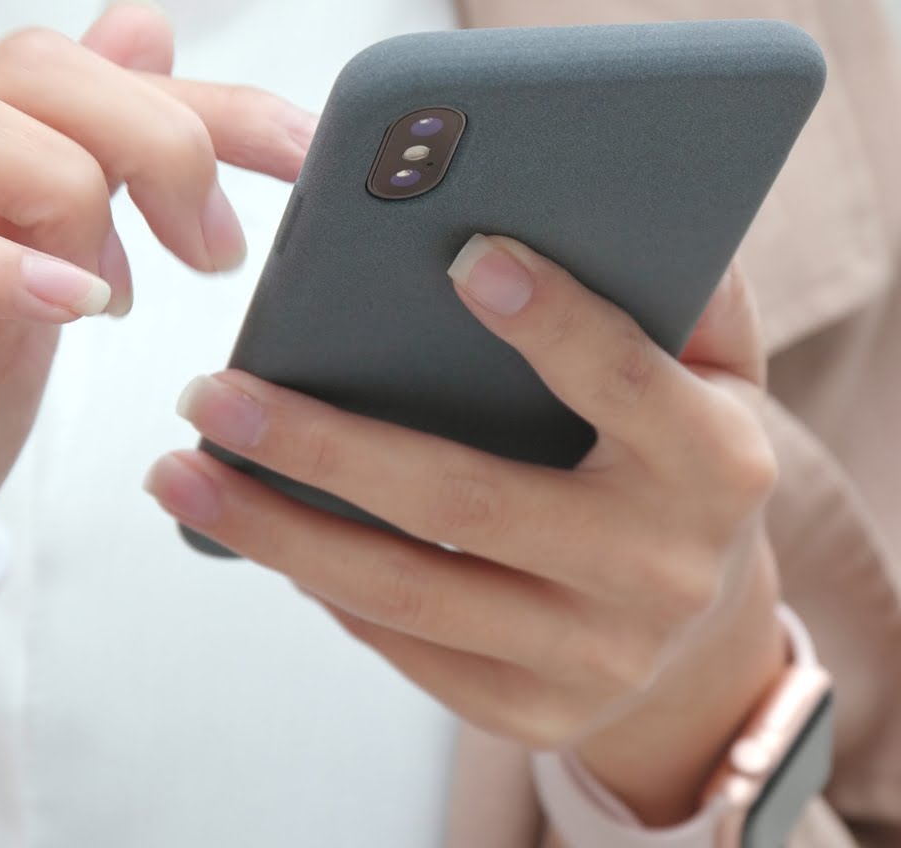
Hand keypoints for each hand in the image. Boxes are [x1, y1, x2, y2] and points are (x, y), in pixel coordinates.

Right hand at [0, 1, 315, 837]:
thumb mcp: (34, 294)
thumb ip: (85, 169)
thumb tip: (146, 31)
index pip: (77, 73)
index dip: (209, 102)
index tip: (308, 155)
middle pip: (25, 68)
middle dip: (161, 136)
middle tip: (218, 251)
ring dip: (76, 192)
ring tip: (126, 296)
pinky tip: (71, 312)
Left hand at [151, 235, 788, 824]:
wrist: (709, 639)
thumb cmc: (684, 453)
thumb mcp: (719, 368)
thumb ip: (684, 283)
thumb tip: (612, 187)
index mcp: (720, 461)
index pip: (625, 382)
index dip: (550, 320)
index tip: (460, 252)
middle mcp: (664, 569)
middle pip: (469, 502)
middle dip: (326, 447)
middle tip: (211, 391)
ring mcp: (598, 656)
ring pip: (410, 592)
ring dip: (278, 533)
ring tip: (180, 474)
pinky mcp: (538, 713)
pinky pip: (406, 646)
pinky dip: (322, 584)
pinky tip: (254, 531)